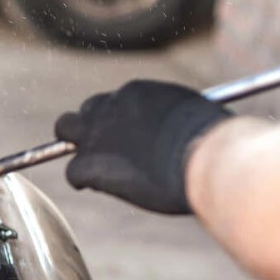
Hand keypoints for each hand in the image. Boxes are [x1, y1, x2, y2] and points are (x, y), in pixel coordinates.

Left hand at [55, 80, 230, 214]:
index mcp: (139, 93)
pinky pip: (72, 171)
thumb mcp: (196, 119)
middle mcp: (113, 106)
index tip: (128, 138)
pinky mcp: (92, 162)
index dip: (118, 122)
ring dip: (78, 150)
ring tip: (93, 169)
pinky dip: (82, 180)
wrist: (204, 154)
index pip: (116, 102)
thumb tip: (187, 136)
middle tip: (101, 151)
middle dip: (88, 129)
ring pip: (66, 133)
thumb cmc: (214, 141)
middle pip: (84, 112)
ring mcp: (98, 133)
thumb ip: (177, 122)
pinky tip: (94, 186)